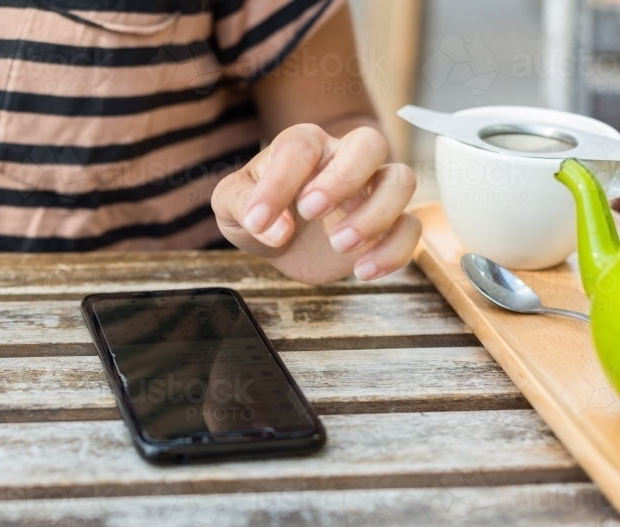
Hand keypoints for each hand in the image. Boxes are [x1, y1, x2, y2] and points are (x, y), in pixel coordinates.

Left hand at [212, 124, 418, 284]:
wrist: (278, 240)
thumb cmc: (258, 211)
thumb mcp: (230, 205)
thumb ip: (240, 204)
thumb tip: (273, 227)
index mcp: (301, 147)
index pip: (300, 147)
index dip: (279, 183)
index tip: (257, 221)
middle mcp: (342, 159)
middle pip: (370, 143)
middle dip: (343, 179)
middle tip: (311, 212)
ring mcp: (370, 190)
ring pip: (401, 180)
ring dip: (376, 215)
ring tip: (339, 244)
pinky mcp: (386, 224)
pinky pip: (411, 226)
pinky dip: (393, 250)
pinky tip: (362, 270)